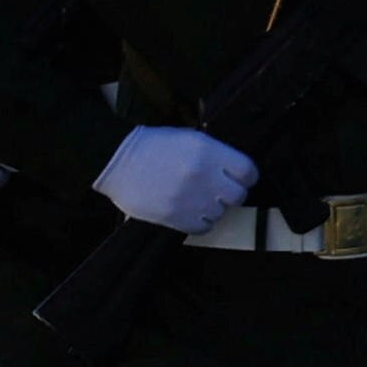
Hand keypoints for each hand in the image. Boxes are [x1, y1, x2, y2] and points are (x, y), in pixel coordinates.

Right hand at [92, 123, 259, 231]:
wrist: (118, 160)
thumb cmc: (154, 146)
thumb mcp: (191, 138)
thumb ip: (215, 154)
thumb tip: (233, 170)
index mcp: (208, 152)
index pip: (248, 171)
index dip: (247, 176)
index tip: (242, 178)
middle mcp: (203, 176)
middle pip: (238, 195)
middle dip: (232, 193)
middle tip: (220, 190)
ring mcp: (189, 199)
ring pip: (220, 213)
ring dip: (214, 207)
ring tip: (199, 198)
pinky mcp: (174, 217)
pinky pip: (203, 227)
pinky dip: (201, 222)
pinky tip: (191, 211)